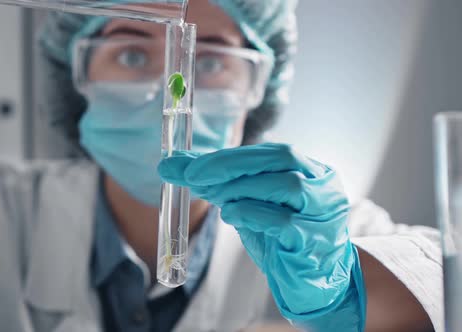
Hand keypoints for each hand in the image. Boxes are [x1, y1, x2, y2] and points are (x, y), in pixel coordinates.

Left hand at [158, 143, 365, 330]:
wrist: (312, 281)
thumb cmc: (280, 236)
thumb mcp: (247, 203)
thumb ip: (214, 181)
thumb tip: (170, 164)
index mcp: (309, 170)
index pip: (269, 151)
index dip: (229, 155)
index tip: (191, 165)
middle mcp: (322, 185)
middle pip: (282, 157)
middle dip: (232, 164)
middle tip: (194, 175)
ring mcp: (323, 212)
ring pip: (286, 186)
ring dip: (241, 189)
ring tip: (217, 200)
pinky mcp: (315, 241)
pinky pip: (285, 221)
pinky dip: (252, 213)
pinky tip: (233, 216)